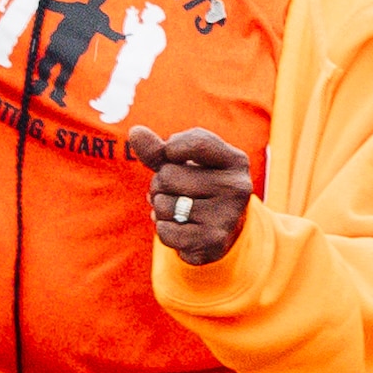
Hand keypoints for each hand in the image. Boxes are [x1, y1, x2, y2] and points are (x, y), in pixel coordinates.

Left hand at [131, 125, 252, 265]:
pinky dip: (164, 229)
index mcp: (235, 161)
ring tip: (179, 211)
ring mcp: (227, 216)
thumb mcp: (182, 163)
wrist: (220, 231)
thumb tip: (135, 132)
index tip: (173, 155)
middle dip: (160, 184)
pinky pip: (165, 231)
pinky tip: (181, 229)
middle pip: (168, 175)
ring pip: (163, 205)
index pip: (197, 142)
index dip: (172, 148)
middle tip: (177, 192)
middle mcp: (237, 187)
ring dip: (161, 209)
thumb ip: (158, 149)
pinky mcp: (213, 240)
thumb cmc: (197, 187)